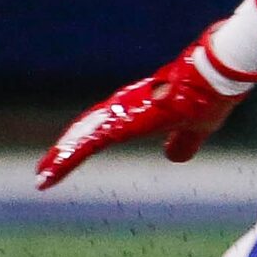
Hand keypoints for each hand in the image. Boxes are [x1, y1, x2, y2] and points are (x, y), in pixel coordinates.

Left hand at [34, 37, 247, 190]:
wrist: (213, 80)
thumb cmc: (208, 99)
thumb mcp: (196, 129)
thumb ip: (184, 142)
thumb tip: (175, 156)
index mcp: (139, 109)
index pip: (105, 126)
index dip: (87, 140)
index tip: (73, 156)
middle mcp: (124, 106)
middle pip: (87, 130)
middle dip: (67, 149)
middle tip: (46, 168)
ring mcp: (119, 113)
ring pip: (81, 137)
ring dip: (61, 156)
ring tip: (43, 175)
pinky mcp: (119, 124)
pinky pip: (83, 146)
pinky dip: (64, 162)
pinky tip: (48, 176)